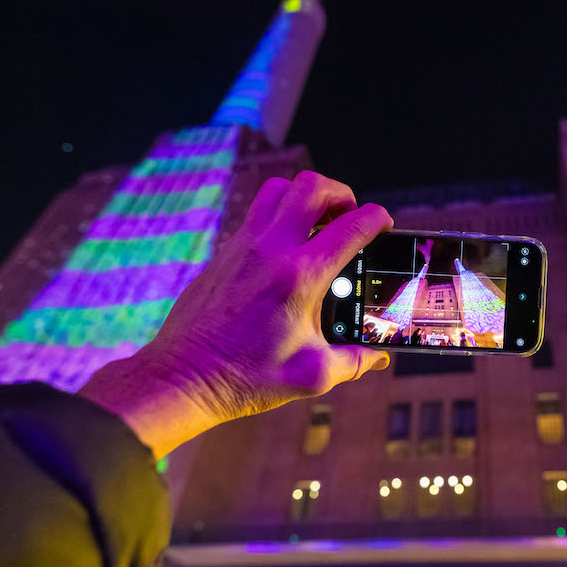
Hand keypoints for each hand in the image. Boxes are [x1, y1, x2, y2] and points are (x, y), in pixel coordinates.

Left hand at [80, 171, 392, 457]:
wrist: (182, 378)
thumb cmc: (245, 379)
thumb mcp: (311, 376)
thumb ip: (353, 361)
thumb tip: (379, 357)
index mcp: (300, 277)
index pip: (351, 227)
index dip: (377, 218)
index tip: (384, 225)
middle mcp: (270, 251)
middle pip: (312, 187)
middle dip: (341, 192)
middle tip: (350, 216)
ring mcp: (242, 247)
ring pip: (279, 189)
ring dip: (305, 196)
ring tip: (319, 224)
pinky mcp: (223, 254)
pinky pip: (256, 215)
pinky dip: (280, 217)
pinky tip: (288, 251)